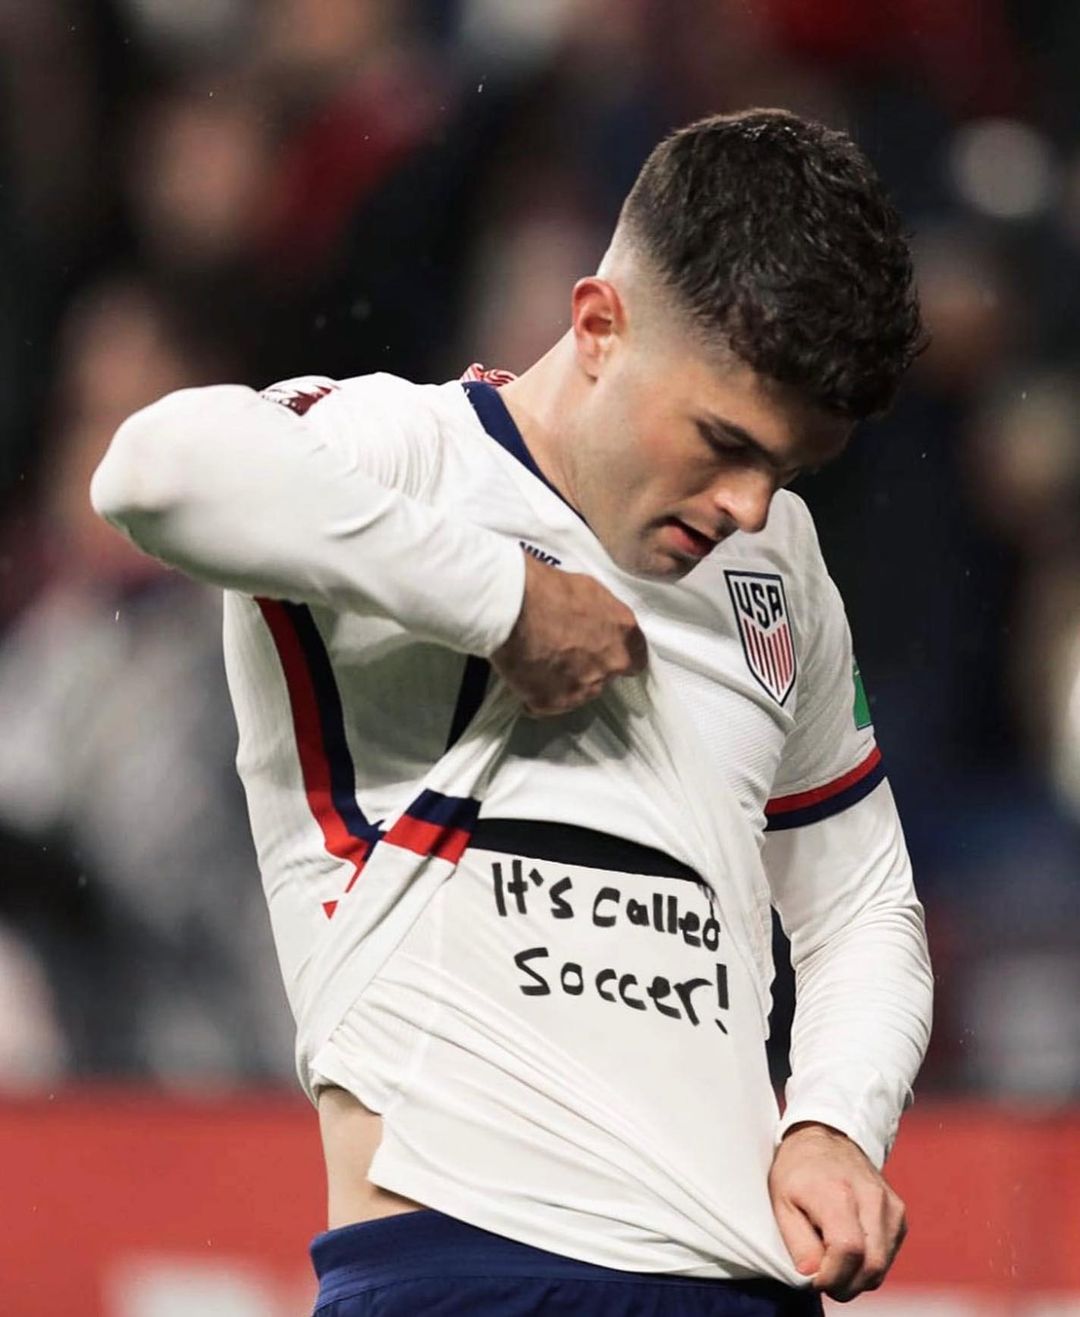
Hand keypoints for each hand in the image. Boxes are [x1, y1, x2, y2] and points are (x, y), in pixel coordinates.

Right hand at [490, 551, 646, 715]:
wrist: (514, 607)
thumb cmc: (548, 588)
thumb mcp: (589, 590)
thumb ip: (602, 615)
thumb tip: (596, 622)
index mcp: (624, 633)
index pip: (637, 658)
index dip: (616, 654)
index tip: (603, 651)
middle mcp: (610, 665)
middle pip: (605, 676)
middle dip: (588, 667)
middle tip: (562, 651)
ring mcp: (583, 688)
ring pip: (578, 693)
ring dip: (564, 682)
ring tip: (539, 662)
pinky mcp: (553, 703)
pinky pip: (547, 704)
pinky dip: (536, 694)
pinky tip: (523, 674)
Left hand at [768, 1121, 907, 1302]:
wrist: (824, 1135)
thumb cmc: (798, 1169)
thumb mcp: (781, 1202)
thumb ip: (797, 1242)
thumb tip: (812, 1276)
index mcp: (838, 1192)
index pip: (848, 1251)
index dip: (833, 1277)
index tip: (816, 1281)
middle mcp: (871, 1197)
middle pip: (871, 1265)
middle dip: (847, 1285)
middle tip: (825, 1281)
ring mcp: (889, 1204)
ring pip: (883, 1264)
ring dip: (859, 1277)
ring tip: (835, 1263)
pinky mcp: (898, 1211)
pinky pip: (889, 1253)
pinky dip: (871, 1262)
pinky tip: (850, 1248)